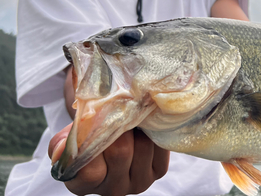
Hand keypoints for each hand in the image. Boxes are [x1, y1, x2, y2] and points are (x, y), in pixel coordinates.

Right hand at [49, 123, 168, 195]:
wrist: (111, 130)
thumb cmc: (87, 134)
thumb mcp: (69, 136)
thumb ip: (62, 144)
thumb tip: (62, 150)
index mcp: (83, 185)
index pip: (89, 172)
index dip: (94, 144)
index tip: (95, 124)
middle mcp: (112, 190)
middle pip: (121, 153)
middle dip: (120, 127)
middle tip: (119, 111)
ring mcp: (137, 183)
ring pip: (143, 147)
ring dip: (138, 127)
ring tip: (131, 117)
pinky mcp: (157, 172)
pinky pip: (160, 147)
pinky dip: (153, 132)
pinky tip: (144, 126)